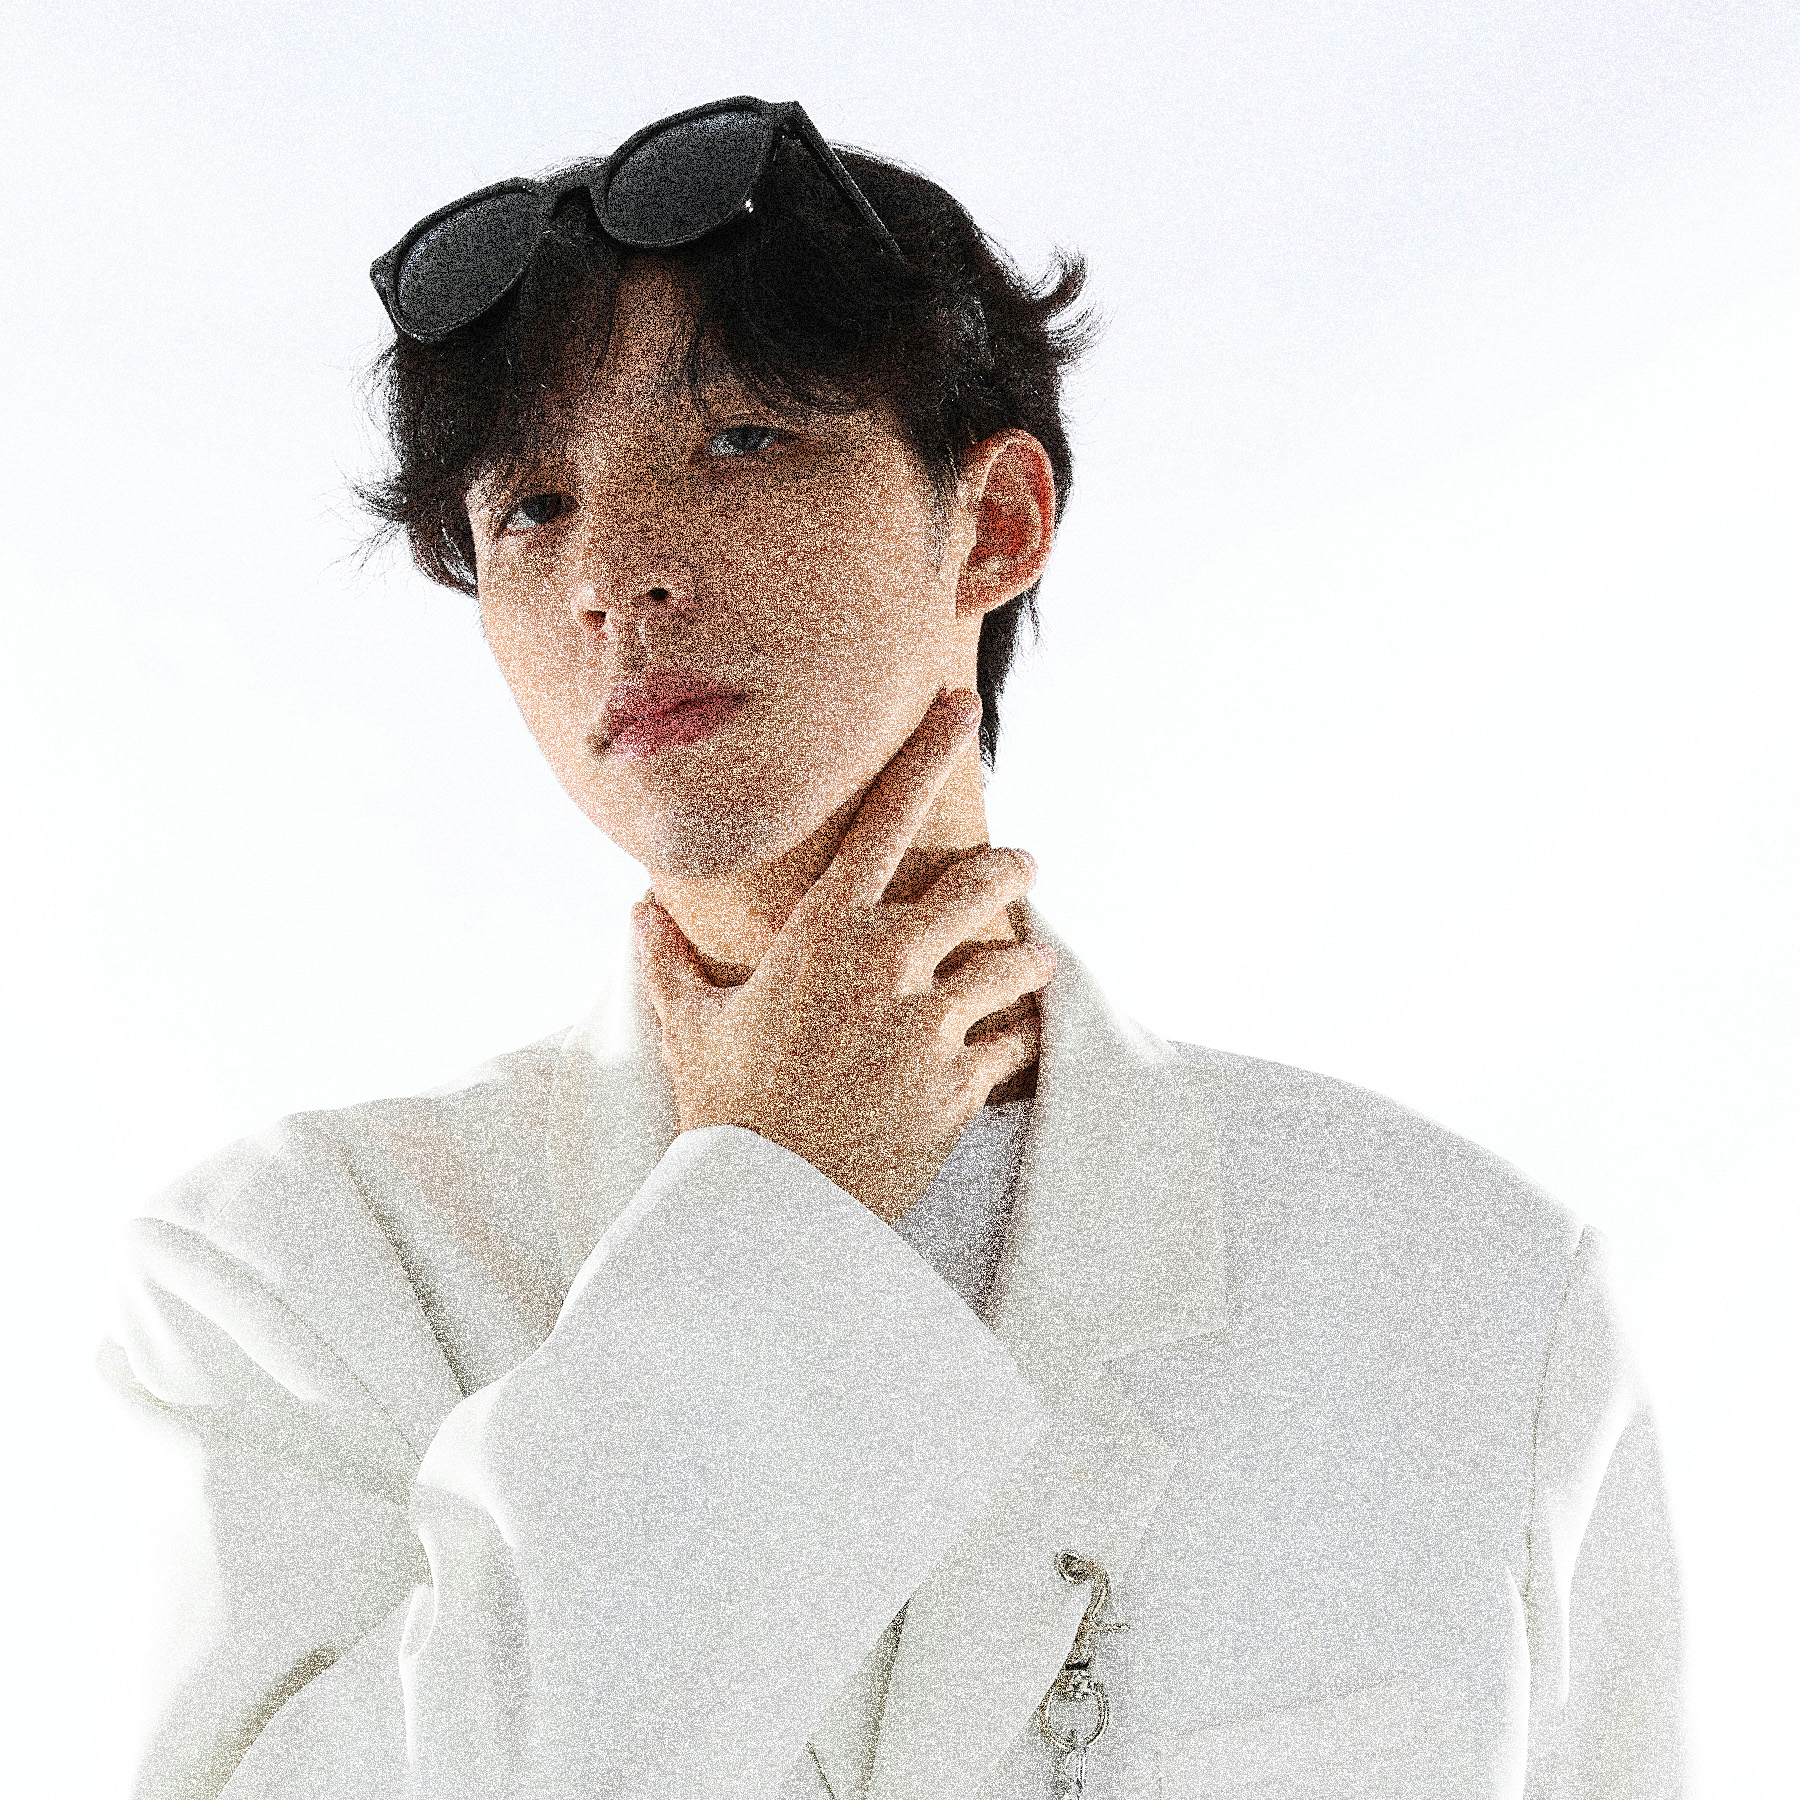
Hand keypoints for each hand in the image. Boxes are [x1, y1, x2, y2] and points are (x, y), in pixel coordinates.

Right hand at [633, 687, 1053, 1224]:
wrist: (766, 1208)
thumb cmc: (724, 1109)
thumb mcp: (693, 1025)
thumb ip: (670, 963)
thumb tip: (636, 912)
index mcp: (822, 935)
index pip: (883, 820)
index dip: (925, 753)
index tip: (962, 708)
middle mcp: (885, 966)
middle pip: (981, 886)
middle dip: (1012, 870)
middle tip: (1024, 868)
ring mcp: (929, 1026)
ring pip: (1014, 965)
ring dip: (1031, 959)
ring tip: (1039, 961)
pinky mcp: (960, 1085)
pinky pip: (1016, 1043)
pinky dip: (1023, 1036)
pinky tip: (1024, 1037)